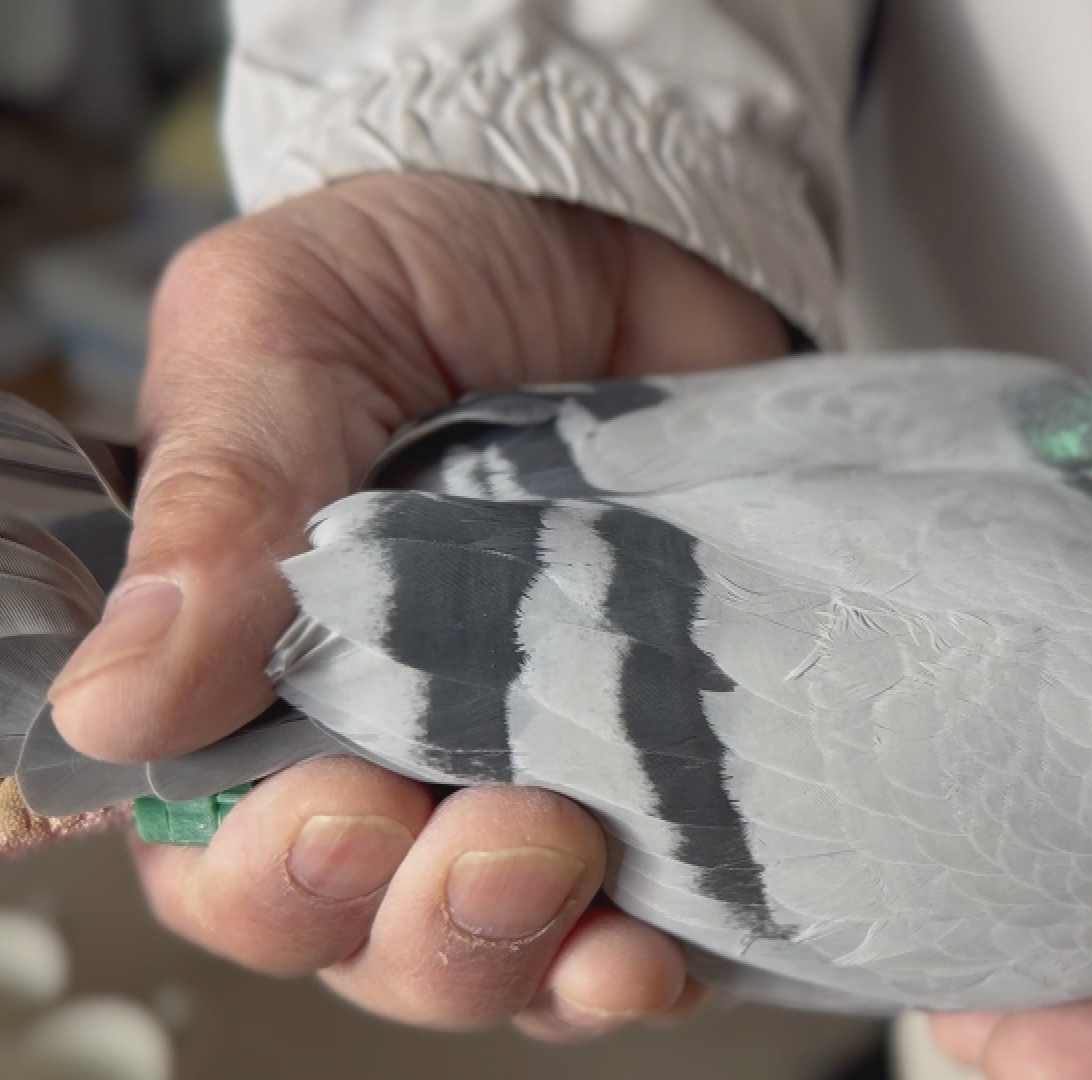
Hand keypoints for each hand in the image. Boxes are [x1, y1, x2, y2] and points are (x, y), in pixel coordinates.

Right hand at [45, 174, 787, 1036]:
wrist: (624, 234)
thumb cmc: (428, 271)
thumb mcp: (285, 326)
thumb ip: (219, 493)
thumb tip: (119, 700)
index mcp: (250, 672)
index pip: (215, 850)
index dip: (268, 877)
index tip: (344, 815)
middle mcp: (385, 748)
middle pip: (364, 934)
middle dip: (425, 927)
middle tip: (499, 838)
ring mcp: (531, 766)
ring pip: (501, 953)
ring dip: (535, 958)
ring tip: (585, 885)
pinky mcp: (660, 766)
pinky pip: (649, 918)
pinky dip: (647, 958)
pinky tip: (665, 943)